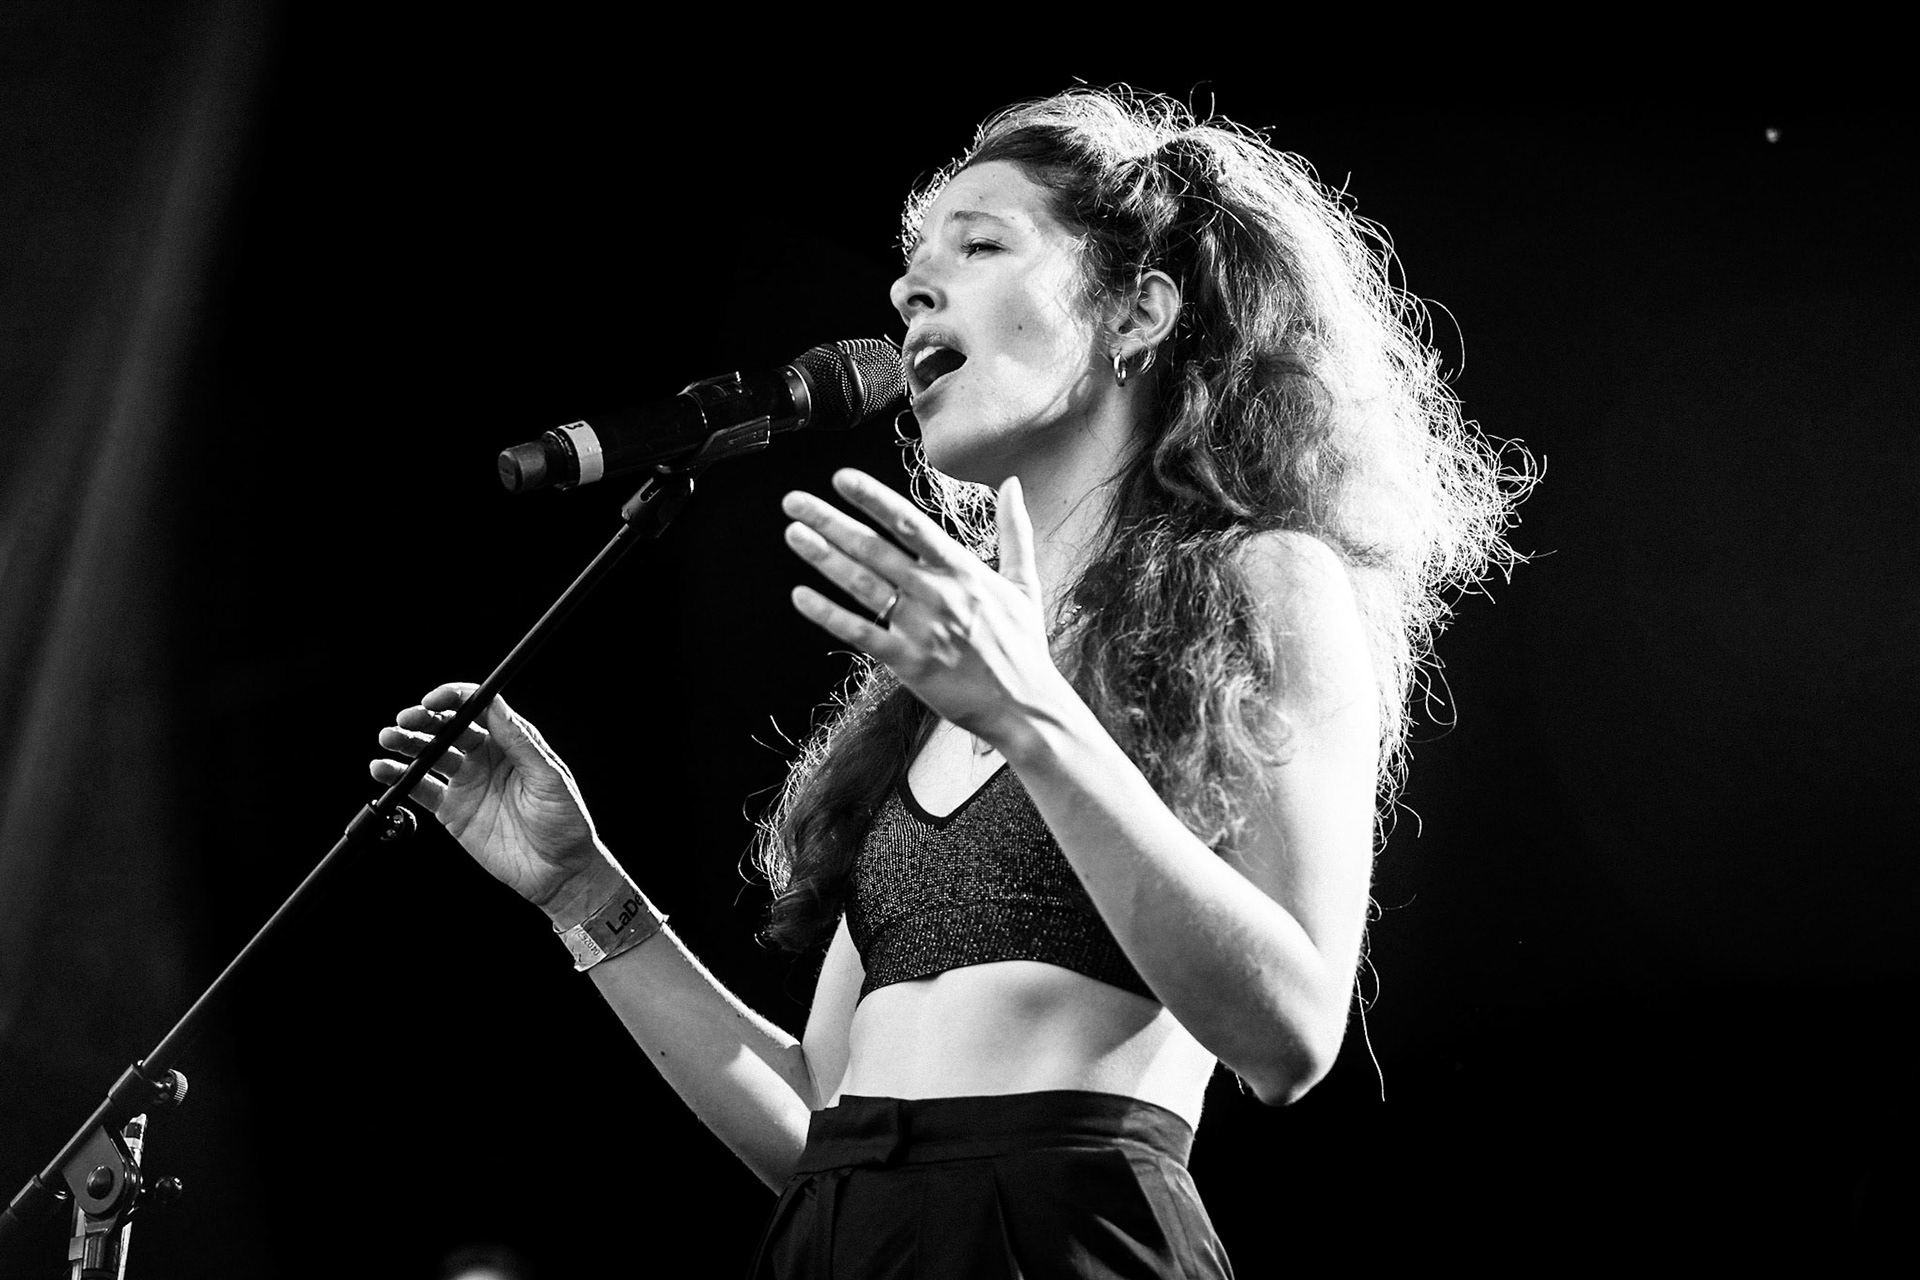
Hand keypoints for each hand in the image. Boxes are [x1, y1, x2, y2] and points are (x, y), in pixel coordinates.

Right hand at [371, 683, 606, 912]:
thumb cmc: (565, 822)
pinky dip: (399, 779)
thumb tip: (497, 705)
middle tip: (405, 719)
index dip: (454, 699)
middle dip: (424, 719)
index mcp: (511, 742)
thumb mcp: (549, 779)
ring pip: (429, 754)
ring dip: (406, 744)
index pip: (477, 709)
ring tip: (388, 739)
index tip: (434, 700)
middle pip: (447, 727)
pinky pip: (421, 789)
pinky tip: (383, 770)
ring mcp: (466, 782)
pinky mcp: (451, 810)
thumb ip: (521, 743)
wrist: (558, 872)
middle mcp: (485, 756)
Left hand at [781, 469, 1070, 753]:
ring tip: (794, 534)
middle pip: (874, 549)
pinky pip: (861, 634)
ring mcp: (921, 628)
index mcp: (964, 570)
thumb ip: (1016, 531)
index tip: (842, 479)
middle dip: (831, 522)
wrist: (1025, 707)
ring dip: (824, 558)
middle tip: (794, 502)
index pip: (910, 524)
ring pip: (863, 585)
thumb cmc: (1023, 645)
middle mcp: (938, 593)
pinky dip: (829, 615)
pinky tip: (801, 597)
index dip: (873, 499)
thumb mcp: (1024, 583)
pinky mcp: (908, 662)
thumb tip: (1013, 483)